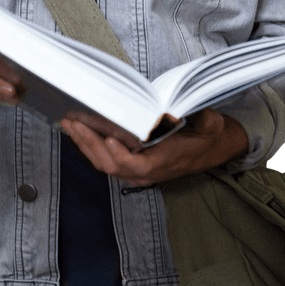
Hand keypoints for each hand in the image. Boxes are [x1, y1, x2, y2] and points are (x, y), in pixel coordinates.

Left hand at [60, 108, 248, 184]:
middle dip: (90, 144)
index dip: (119, 155)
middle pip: (111, 165)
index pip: (136, 165)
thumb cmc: (210, 137)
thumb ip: (209, 123)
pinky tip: (80, 131)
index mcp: (164, 162)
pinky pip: (107, 160)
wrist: (215, 148)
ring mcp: (138, 170)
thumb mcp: (214, 127)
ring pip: (104, 164)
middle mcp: (147, 171)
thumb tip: (198, 114)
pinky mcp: (133, 164)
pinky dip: (91, 146)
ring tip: (70, 124)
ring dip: (85, 145)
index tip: (107, 137)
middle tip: (74, 123)